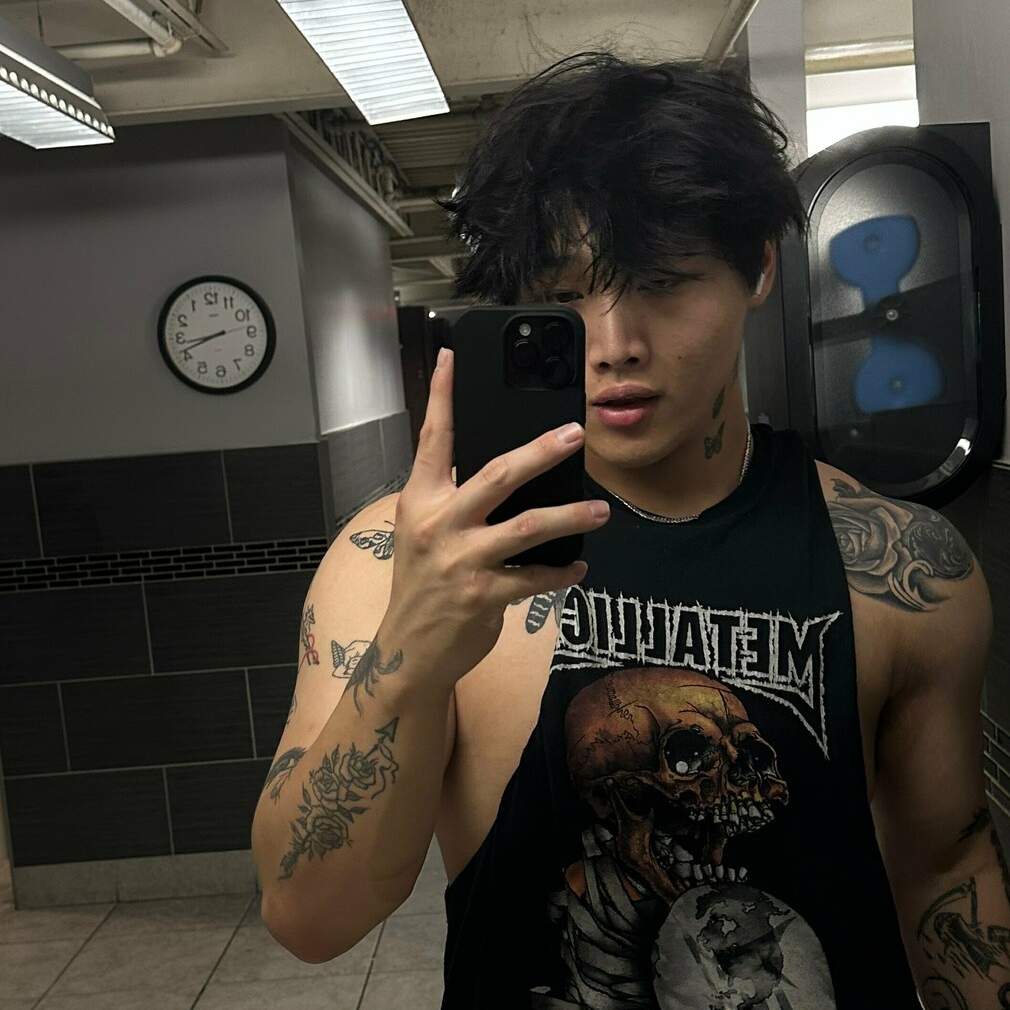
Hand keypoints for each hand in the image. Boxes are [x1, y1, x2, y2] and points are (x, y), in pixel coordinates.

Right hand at [381, 345, 606, 687]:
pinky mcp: (482, 597)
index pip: (432, 438)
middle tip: (575, 434)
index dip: (440, 395)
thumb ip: (453, 500)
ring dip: (571, 517)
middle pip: (497, 475)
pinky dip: (561, 572)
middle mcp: (439, 525)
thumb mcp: (423, 534)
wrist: (407, 652)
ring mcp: (461, 562)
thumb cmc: (422, 587)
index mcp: (421, 501)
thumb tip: (506, 471)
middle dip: (540, 451)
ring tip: (601, 512)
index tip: (451, 356)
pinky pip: (535, 579)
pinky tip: (578, 567)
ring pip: (528, 527)